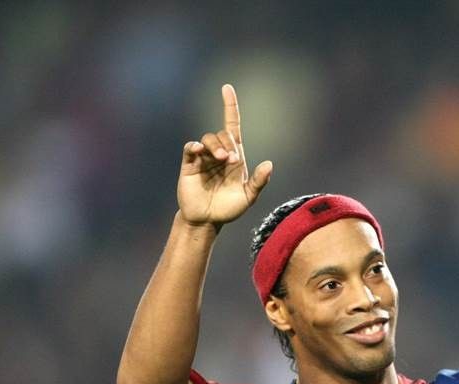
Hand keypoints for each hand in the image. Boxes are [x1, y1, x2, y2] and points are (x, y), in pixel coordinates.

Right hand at [177, 84, 272, 225]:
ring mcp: (203, 158)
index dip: (230, 107)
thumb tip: (269, 164)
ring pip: (208, 138)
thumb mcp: (249, 197)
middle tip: (231, 160)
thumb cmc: (229, 208)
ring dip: (216, 145)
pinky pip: (190, 148)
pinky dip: (195, 146)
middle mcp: (218, 154)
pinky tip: (199, 151)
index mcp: (234, 157)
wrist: (208, 220)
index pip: (232, 126)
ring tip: (221, 159)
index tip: (226, 88)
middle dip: (228, 143)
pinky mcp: (189, 165)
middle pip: (222, 134)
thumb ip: (259, 181)